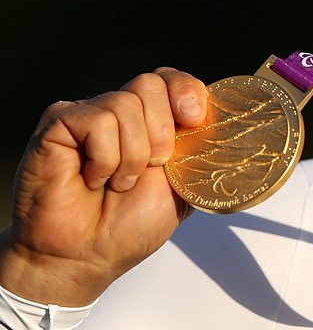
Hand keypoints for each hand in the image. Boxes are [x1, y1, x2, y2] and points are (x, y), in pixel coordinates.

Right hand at [0, 68, 206, 305]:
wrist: (86, 258)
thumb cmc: (129, 226)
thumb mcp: (183, 186)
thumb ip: (200, 152)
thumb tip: (229, 128)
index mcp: (150, 121)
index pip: (171, 79)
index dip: (186, 91)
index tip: (194, 121)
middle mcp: (118, 112)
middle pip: (151, 83)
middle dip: (162, 130)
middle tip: (153, 167)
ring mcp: (86, 115)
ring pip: (125, 103)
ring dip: (132, 155)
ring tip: (118, 183)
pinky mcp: (58, 124)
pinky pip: (97, 121)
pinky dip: (105, 158)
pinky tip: (92, 179)